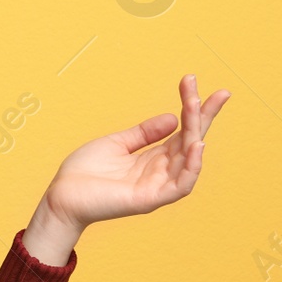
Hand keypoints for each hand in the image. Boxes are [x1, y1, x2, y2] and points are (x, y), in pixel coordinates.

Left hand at [41, 74, 231, 231]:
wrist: (61, 197)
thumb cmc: (84, 173)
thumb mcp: (116, 143)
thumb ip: (143, 133)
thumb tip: (173, 118)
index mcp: (153, 158)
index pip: (182, 131)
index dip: (192, 109)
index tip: (193, 82)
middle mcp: (160, 171)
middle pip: (191, 140)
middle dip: (204, 116)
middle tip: (220, 92)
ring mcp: (157, 185)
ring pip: (189, 159)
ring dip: (197, 134)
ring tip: (197, 109)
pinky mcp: (150, 199)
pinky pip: (181, 185)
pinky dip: (192, 166)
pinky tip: (196, 145)